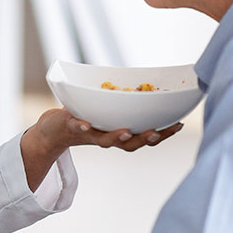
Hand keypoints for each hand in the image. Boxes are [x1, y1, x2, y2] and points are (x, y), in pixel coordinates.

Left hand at [20, 108, 181, 190]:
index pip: (147, 137)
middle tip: (157, 132)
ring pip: (106, 140)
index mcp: (121, 134)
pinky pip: (77, 127)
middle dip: (146, 139)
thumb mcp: (110, 112)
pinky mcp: (71, 126)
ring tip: (126, 132)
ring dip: (117, 137)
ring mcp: (90, 134)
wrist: (52, 130)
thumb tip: (155, 88)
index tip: (180, 124)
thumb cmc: (87, 117)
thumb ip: (128, 105)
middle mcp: (108, 139)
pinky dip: (82, 126)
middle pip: (131, 144)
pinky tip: (86, 123)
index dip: (164, 133)